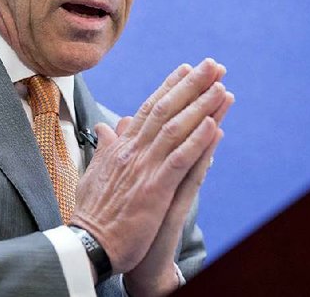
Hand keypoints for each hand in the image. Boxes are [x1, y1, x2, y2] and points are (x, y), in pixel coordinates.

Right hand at [69, 58, 232, 275]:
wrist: (87, 244)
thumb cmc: (93, 214)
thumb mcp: (95, 173)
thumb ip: (105, 148)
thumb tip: (107, 126)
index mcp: (121, 149)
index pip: (148, 109)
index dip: (169, 87)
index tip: (186, 68)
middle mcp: (133, 152)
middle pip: (165, 110)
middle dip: (191, 85)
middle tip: (214, 65)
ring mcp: (144, 170)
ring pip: (175, 129)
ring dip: (200, 106)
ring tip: (221, 86)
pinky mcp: (154, 190)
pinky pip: (179, 160)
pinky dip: (197, 141)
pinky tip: (214, 125)